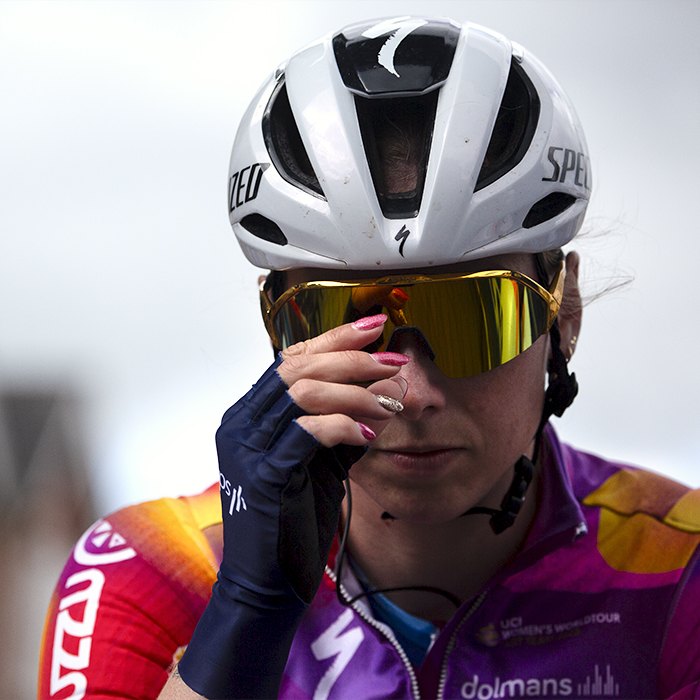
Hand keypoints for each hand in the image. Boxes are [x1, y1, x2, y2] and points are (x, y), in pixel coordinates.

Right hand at [178, 314, 407, 698]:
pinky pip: (306, 433)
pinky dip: (344, 427)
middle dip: (352, 359)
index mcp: (249, 415)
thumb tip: (377, 391)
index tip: (375, 324)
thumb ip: (336, 425)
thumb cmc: (292, 521)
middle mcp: (239, 424)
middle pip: (296, 367)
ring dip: (355, 393)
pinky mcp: (259, 477)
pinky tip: (373, 436)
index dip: (333, 338)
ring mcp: (244, 449)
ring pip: (301, 393)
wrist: (267, 584)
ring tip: (392, 404)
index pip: (290, 359)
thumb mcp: (318, 463)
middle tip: (394, 361)